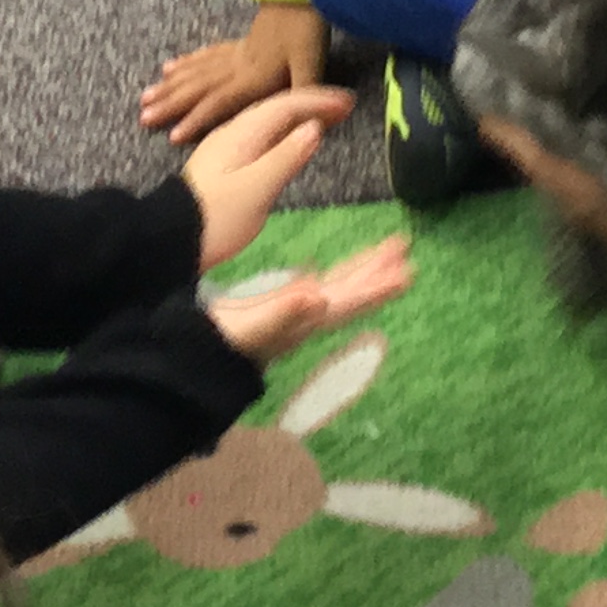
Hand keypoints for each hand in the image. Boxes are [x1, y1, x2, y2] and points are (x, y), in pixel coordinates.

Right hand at [142, 4, 330, 143]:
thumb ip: (305, 94)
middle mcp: (236, 66)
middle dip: (170, 103)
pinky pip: (206, 55)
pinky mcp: (239, 43)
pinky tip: (172, 67)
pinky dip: (187, 63)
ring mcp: (235, 53)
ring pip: (196, 71)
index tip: (173, 136)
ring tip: (147, 95)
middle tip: (143, 115)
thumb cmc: (306, 29)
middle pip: (197, 87)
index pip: (219, 101)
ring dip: (171, 85)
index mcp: (252, 77)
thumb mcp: (310, 64)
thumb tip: (306, 120)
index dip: (196, 119)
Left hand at [181, 84, 355, 267]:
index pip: (286, 105)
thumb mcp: (257, 190)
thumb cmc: (216, 218)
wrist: (170, 238)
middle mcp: (233, 133)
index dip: (319, 101)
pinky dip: (283, 134)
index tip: (350, 103)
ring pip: (268, 122)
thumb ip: (286, 157)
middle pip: (277, 108)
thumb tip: (314, 128)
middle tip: (345, 109)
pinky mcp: (223, 164)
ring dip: (298, 118)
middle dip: (312, 105)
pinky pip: (261, 136)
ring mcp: (226, 148)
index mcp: (242, 134)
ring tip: (325, 121)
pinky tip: (290, 144)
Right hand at [206, 233, 414, 361]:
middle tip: (406, 250)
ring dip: (362, 270)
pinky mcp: (282, 307)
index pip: (351, 301)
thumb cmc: (224, 341)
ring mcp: (297, 312)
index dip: (378, 288)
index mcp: (307, 319)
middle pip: (353, 292)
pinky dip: (332, 276)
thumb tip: (318, 297)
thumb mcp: (253, 326)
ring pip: (339, 288)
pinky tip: (335, 272)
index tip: (406, 274)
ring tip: (386, 251)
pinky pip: (318, 287)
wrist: (201, 355)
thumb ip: (284, 312)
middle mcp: (309, 316)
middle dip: (378, 273)